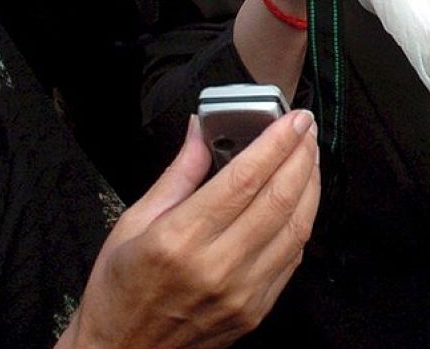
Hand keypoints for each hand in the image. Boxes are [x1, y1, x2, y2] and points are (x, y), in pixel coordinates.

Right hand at [60, 110, 320, 348]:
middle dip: (301, 156)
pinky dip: (301, 223)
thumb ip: (178, 173)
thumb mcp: (133, 221)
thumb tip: (200, 130)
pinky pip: (291, 259)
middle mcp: (216, 267)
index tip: (293, 119)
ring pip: (296, 229)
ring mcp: (241, 294)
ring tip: (309, 158)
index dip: (276, 143)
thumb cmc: (119, 290)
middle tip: (306, 130)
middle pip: (279, 199)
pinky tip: (298, 201)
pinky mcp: (255, 311)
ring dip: (310, 187)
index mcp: (179, 239)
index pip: (245, 179)